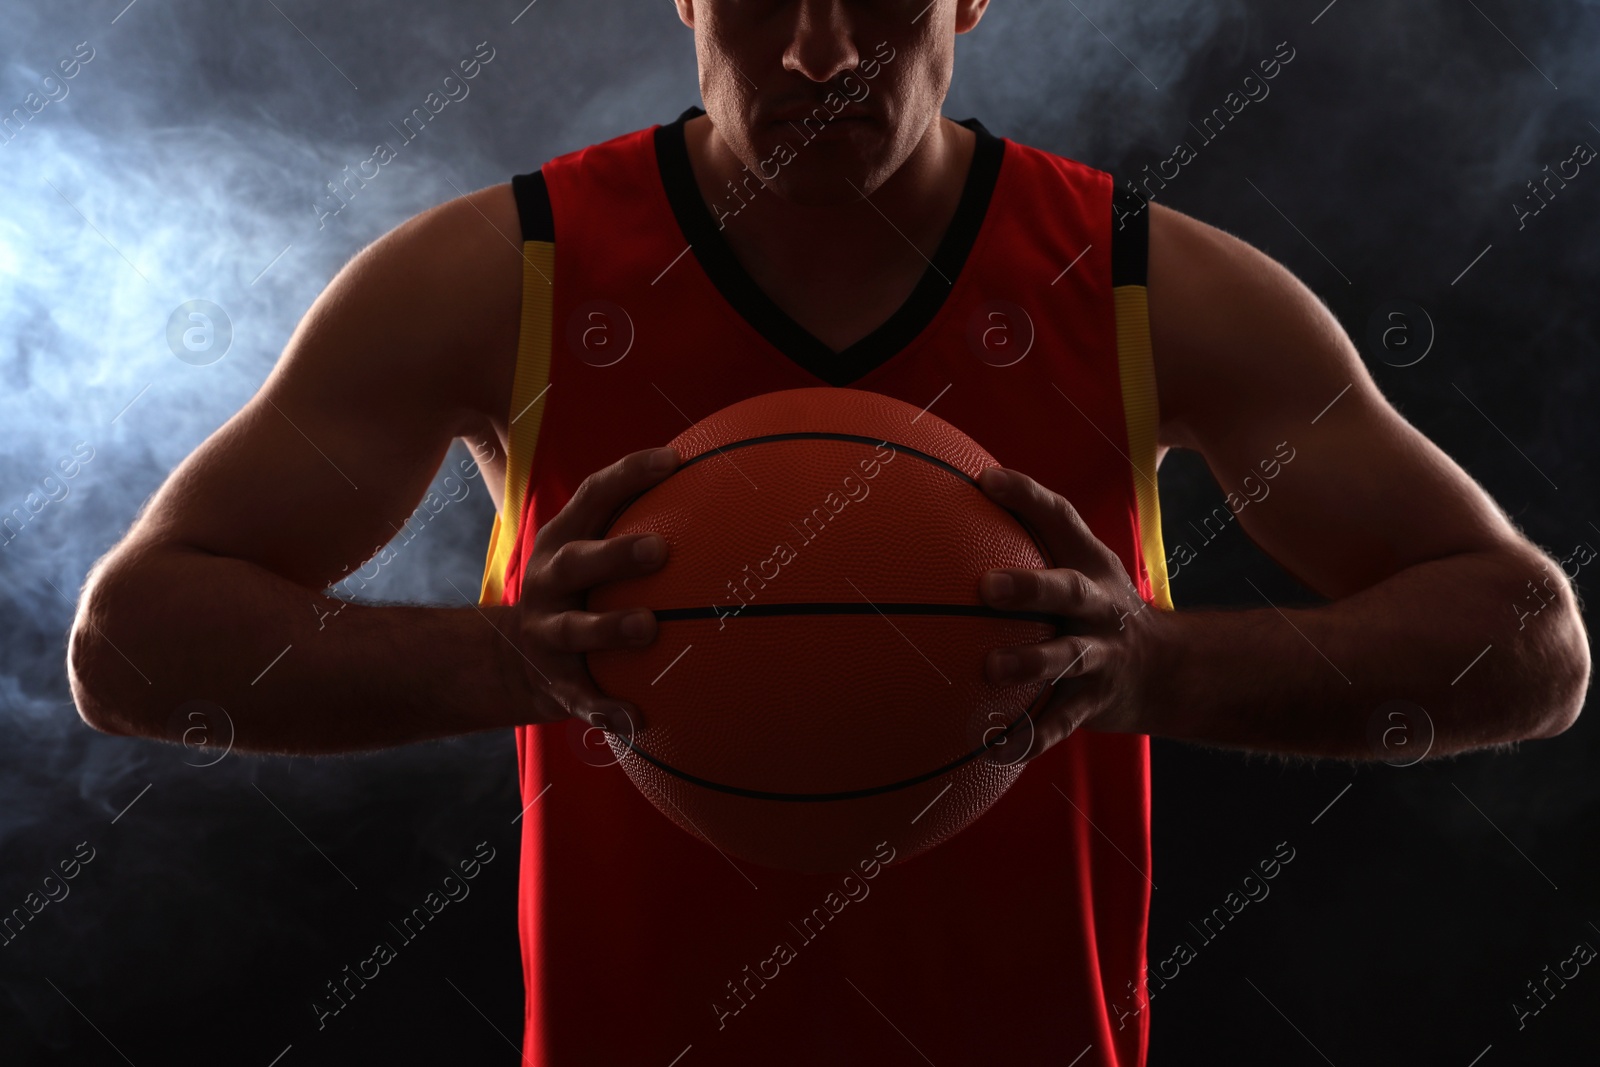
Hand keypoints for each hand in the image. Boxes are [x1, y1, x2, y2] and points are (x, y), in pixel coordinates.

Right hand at [497, 446, 678, 733]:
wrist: (512, 659)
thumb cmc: (582, 592)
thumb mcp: (592, 551)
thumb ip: (638, 522)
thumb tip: (724, 489)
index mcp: (564, 540)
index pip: (593, 496)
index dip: (629, 475)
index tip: (673, 461)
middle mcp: (549, 581)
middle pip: (577, 562)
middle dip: (615, 555)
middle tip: (659, 550)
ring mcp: (547, 632)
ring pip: (576, 630)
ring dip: (610, 628)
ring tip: (648, 628)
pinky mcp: (555, 681)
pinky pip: (582, 697)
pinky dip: (607, 708)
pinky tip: (638, 718)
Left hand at [976, 466, 1161, 762]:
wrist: (1170, 669)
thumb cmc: (1095, 609)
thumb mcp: (1078, 568)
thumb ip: (1027, 543)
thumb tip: (944, 514)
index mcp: (1089, 565)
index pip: (1061, 519)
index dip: (1027, 497)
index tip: (985, 481)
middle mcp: (1099, 606)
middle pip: (1069, 590)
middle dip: (1030, 586)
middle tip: (985, 586)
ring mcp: (1100, 654)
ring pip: (1068, 657)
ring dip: (1031, 662)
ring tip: (990, 668)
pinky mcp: (1096, 700)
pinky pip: (1061, 721)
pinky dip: (1031, 737)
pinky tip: (996, 748)